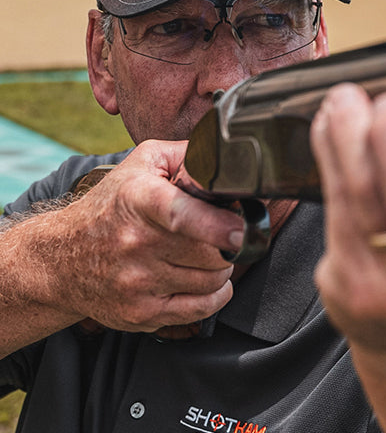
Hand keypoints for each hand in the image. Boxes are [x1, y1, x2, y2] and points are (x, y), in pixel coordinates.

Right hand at [47, 141, 242, 331]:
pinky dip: (215, 295)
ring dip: (221, 268)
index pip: (180, 215)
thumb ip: (187, 155)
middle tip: (222, 236)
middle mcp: (135, 244)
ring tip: (205, 255)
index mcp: (139, 201)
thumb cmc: (110, 207)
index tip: (241, 230)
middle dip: (229, 244)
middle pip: (211, 253)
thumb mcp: (142, 165)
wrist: (60, 258)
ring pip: (212, 280)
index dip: (218, 225)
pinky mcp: (140, 314)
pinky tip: (204, 280)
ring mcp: (137, 283)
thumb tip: (227, 159)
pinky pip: (201, 309)